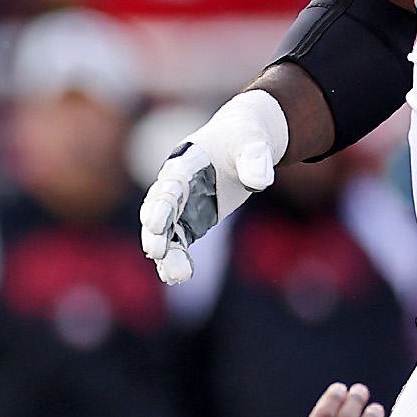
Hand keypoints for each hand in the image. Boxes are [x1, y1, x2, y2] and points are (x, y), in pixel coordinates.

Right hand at [139, 89, 289, 283]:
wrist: (243, 144)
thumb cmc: (244, 139)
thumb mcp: (253, 142)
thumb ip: (255, 158)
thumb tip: (261, 181)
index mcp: (186, 163)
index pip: (169, 184)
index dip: (161, 203)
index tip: (157, 224)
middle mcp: (176, 186)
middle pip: (158, 211)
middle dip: (155, 232)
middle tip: (157, 252)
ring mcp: (181, 206)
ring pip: (165, 232)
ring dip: (167, 254)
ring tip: (176, 275)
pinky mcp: (191, 221)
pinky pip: (179, 243)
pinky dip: (177, 259)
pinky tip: (180, 277)